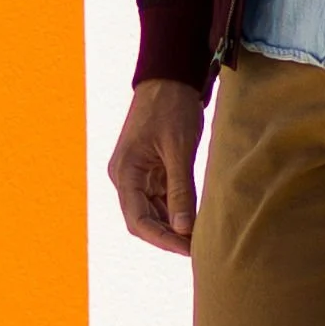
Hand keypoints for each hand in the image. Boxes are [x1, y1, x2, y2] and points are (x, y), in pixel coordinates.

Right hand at [107, 79, 206, 255]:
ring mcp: (136, 173)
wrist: (169, 76)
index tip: (188, 250)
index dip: (162, 239)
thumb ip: (181, 191)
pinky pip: (159, 198)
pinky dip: (175, 210)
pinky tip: (195, 218)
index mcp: (125, 172)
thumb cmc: (172, 107)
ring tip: (200, 236)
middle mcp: (125, 176)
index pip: (138, 220)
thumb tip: (184, 229)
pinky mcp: (148, 169)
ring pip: (151, 211)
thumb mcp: (180, 150)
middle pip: (142, 220)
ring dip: (172, 225)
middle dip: (168, 236)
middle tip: (198, 248)